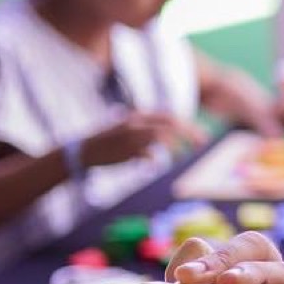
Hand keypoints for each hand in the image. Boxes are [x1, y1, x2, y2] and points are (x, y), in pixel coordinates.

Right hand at [82, 111, 205, 167]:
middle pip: (170, 124)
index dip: (188, 126)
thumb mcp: (129, 131)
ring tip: (183, 156)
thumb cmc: (109, 144)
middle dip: (189, 133)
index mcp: (138, 117)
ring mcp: (130, 135)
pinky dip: (155, 159)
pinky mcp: (124, 149)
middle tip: (201, 144)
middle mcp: (136, 123)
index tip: (201, 136)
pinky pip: (146, 153)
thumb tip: (171, 141)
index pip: (169, 117)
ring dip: (176, 146)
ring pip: (161, 136)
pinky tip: (155, 166)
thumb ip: (149, 132)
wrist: (82, 150)